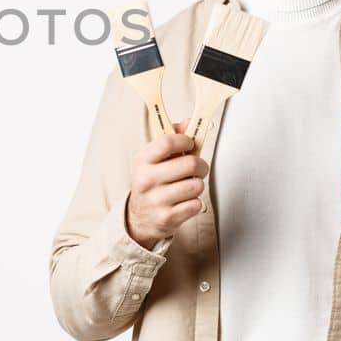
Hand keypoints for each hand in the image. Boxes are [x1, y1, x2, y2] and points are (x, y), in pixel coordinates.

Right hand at [124, 122, 209, 249]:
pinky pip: (196, 204)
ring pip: (197, 185)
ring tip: (189, 185)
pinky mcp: (167, 217)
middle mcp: (146, 180)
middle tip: (198, 168)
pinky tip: (184, 201)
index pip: (167, 142)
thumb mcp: (153, 159)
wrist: (140, 217)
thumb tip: (190, 122)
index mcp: (141, 161)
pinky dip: (194, 202)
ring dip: (197, 184)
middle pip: (190, 164)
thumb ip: (172, 138)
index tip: (189, 144)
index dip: (185, 140)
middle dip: (201, 165)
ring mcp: (156, 200)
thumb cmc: (151, 182)